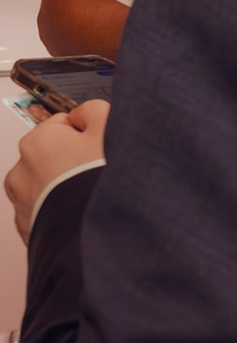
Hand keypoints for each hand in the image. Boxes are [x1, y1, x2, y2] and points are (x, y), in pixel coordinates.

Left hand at [6, 99, 109, 241]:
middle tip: (98, 171)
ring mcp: (22, 202)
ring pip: (48, 185)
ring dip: (65, 187)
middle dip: (74, 161)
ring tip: (90, 195)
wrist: (96, 232)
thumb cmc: (100, 180)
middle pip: (53, 155)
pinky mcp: (28, 228)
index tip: (100, 146)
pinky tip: (81, 211)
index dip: (88, 133)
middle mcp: (21, 170)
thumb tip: (83, 114)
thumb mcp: (110, 127)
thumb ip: (93, 110)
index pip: (63, 124)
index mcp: (37, 141)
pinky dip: (62, 210)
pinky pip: (47, 211)